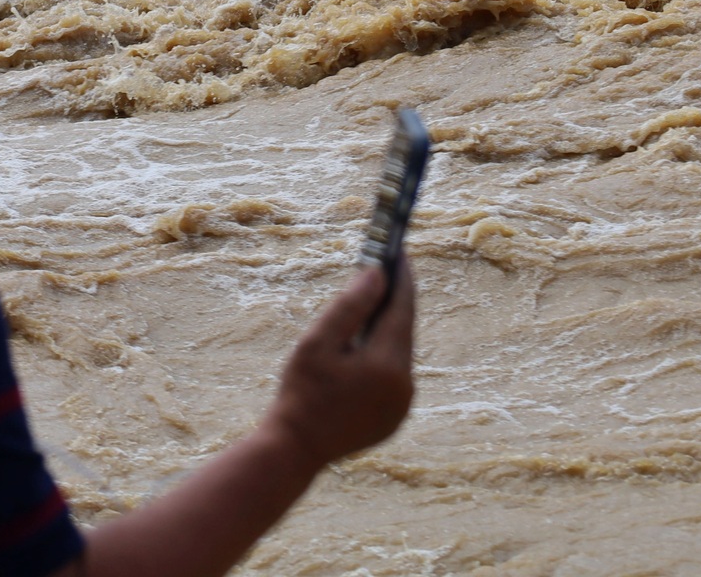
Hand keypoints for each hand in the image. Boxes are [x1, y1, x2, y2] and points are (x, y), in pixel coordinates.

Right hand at [262, 261, 414, 469]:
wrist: (296, 448)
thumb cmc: (301, 391)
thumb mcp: (318, 342)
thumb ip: (349, 306)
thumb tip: (377, 273)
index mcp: (388, 364)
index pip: (403, 308)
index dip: (402, 278)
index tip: (399, 252)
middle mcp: (405, 385)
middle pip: (403, 331)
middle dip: (394, 301)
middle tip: (383, 272)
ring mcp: (402, 404)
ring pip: (399, 354)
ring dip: (387, 329)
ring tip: (371, 304)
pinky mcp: (394, 417)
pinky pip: (394, 376)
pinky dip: (383, 355)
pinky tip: (365, 344)